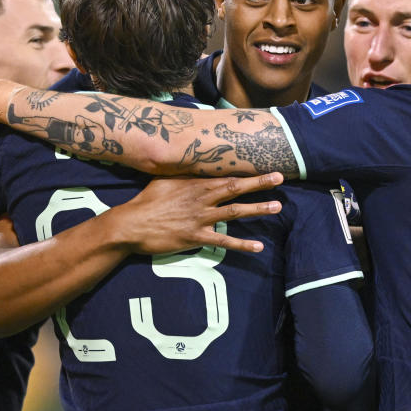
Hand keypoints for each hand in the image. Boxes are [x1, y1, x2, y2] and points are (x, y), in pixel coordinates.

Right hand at [114, 173, 284, 253]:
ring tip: (277, 206)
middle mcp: (201, 198)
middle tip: (279, 178)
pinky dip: (242, 244)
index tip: (261, 165)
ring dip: (257, 209)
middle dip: (259, 183)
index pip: (225, 175)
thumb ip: (183, 174)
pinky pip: (224, 241)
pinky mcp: (195, 237)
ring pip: (234, 212)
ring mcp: (200, 218)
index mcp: (194, 184)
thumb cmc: (146, 201)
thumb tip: (192, 164)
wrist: (131, 224)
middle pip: (235, 188)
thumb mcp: (164, 179)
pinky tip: (258, 247)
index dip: (245, 171)